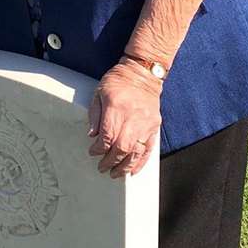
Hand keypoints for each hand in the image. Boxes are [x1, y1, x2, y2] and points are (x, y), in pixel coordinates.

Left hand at [87, 60, 162, 178]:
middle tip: (102, 168)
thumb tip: (93, 136)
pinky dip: (141, 162)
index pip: (108, 136)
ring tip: (116, 174)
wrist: (143, 73)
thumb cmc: (119, 81)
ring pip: (136, 152)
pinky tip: (133, 170)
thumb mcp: (99, 93)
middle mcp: (133, 117)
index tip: (93, 152)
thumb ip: (95, 115)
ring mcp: (146, 123)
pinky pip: (149, 149)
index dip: (99, 148)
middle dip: (110, 161)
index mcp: (117, 108)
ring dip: (125, 166)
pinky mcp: (154, 126)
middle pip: (122, 147)